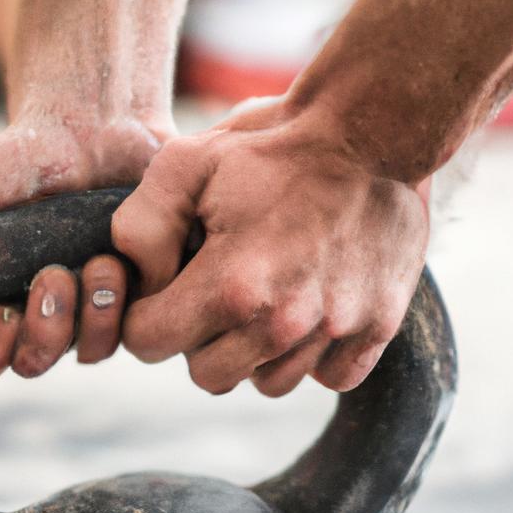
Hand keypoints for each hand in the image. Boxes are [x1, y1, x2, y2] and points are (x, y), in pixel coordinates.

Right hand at [0, 113, 169, 382]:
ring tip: (95, 265)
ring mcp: (85, 312)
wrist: (90, 128)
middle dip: (42, 333)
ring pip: (85, 352)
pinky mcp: (131, 298)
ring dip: (86, 316)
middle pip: (33, 362)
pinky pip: (129, 331)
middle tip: (51, 279)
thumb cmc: (18, 161)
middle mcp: (36, 317)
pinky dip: (119, 305)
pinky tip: (117, 262)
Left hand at [111, 98, 429, 395]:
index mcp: (230, 286)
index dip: (147, 315)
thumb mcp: (186, 162)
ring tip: (271, 293)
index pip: (148, 344)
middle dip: (200, 338)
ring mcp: (334, 330)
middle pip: (206, 375)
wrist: (375, 129)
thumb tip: (136, 283)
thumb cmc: (275, 146)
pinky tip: (313, 307)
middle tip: (221, 288)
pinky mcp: (376, 330)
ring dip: (258, 350)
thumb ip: (140, 228)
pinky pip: (329, 378)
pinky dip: (316, 355)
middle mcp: (282, 322)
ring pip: (267, 383)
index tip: (168, 289)